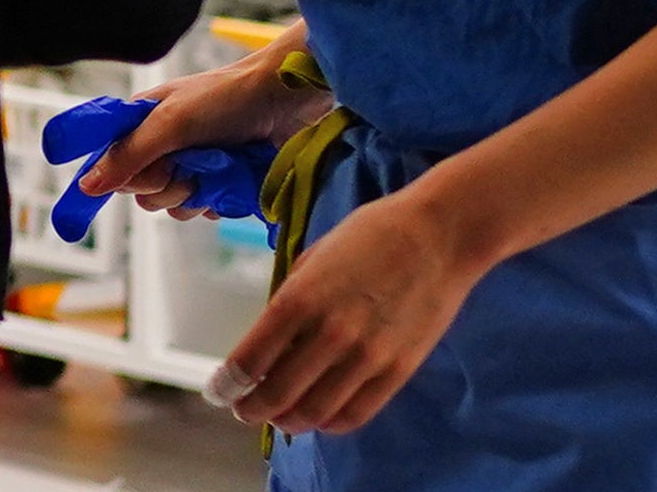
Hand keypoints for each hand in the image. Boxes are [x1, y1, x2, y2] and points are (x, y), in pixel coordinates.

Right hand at [81, 50, 334, 212]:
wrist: (286, 99)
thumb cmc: (226, 97)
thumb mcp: (171, 122)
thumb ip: (129, 155)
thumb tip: (86, 186)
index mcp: (144, 123)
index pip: (114, 165)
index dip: (127, 175)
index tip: (153, 168)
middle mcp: (165, 146)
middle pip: (145, 193)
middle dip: (168, 185)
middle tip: (188, 164)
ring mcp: (195, 165)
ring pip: (176, 206)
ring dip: (197, 194)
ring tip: (218, 167)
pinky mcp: (222, 182)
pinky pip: (206, 210)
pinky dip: (220, 200)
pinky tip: (233, 179)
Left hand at [219, 190, 484, 437]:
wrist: (439, 235)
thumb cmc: (371, 234)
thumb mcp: (314, 256)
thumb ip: (290, 299)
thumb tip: (271, 338)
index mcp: (300, 298)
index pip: (249, 360)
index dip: (227, 384)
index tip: (217, 391)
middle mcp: (329, 333)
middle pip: (276, 394)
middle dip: (250, 407)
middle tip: (242, 408)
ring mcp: (366, 357)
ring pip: (313, 413)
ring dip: (287, 421)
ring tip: (278, 417)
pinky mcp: (397, 372)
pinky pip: (354, 414)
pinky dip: (328, 423)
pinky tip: (318, 415)